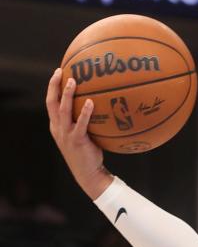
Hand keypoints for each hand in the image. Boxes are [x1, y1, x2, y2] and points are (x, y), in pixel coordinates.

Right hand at [45, 68, 111, 199]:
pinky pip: (80, 124)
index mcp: (56, 126)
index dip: (52, 87)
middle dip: (54, 86)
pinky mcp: (76, 141)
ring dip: (66, 95)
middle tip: (61, 72)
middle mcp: (58, 128)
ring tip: (73, 81)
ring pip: (62, 110)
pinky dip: (84, 112)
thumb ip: (83, 122)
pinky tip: (90, 102)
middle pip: (52, 103)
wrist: (88, 174)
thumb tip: (98, 105)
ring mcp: (66, 135)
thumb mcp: (81, 136)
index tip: (58, 73)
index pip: (50, 103)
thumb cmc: (88, 154)